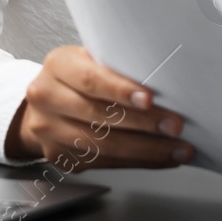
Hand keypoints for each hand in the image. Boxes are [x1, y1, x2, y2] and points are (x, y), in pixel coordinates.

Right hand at [5, 45, 195, 169]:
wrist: (44, 104)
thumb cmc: (77, 77)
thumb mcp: (90, 58)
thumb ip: (115, 67)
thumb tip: (164, 80)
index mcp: (58, 66)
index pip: (89, 80)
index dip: (120, 90)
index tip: (149, 99)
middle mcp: (48, 99)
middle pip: (99, 116)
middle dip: (143, 123)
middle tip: (174, 126)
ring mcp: (51, 131)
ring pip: (102, 145)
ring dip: (146, 150)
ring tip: (177, 149)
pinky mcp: (61, 156)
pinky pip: (104, 162)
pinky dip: (137, 161)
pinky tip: (160, 158)